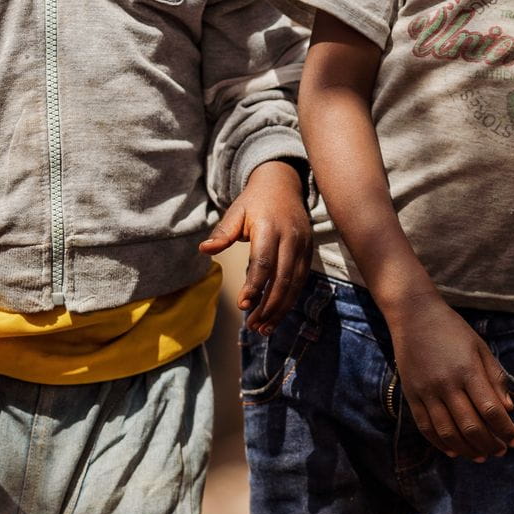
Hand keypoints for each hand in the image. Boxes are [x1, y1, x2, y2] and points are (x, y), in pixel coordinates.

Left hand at [202, 160, 311, 331]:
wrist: (283, 185)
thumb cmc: (255, 201)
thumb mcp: (236, 211)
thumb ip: (223, 232)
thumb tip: (205, 250)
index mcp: (270, 228)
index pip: (264, 262)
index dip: (255, 286)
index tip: (243, 305)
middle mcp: (291, 239)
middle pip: (283, 278)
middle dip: (269, 305)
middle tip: (254, 326)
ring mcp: (302, 247)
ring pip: (295, 283)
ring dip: (281, 308)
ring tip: (264, 328)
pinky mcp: (308, 253)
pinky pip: (301, 281)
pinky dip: (289, 299)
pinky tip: (277, 314)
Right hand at [388, 293, 513, 461]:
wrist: (414, 316)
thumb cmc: (453, 330)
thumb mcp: (481, 348)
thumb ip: (495, 378)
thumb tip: (509, 409)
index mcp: (468, 371)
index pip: (491, 410)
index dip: (505, 429)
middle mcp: (446, 384)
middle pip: (471, 426)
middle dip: (490, 443)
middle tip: (501, 451)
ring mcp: (426, 392)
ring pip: (448, 432)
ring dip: (468, 449)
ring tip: (482, 456)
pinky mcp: (411, 396)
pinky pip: (426, 428)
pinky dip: (441, 443)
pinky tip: (455, 451)